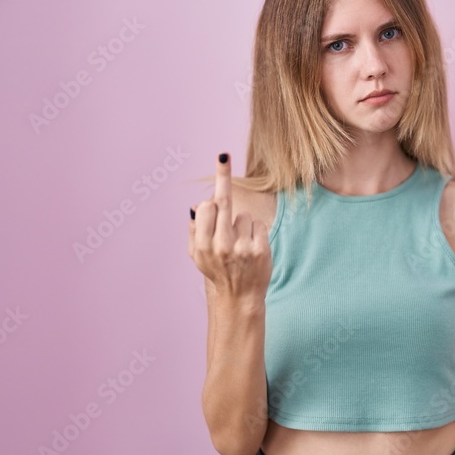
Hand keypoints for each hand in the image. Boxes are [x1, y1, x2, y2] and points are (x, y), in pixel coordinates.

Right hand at [188, 153, 271, 300]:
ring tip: (240, 244)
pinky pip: (258, 224)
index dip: (214, 186)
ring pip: (243, 215)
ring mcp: (241, 248)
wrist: (239, 297)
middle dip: (223, 178)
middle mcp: (220, 245)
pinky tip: (252, 247)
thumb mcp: (197, 256)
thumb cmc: (217, 271)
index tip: (220, 159)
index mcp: (203, 245)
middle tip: (223, 157)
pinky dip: (256, 232)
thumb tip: (195, 207)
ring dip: (243, 224)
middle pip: (223, 202)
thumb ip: (194, 232)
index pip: (207, 205)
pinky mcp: (260, 250)